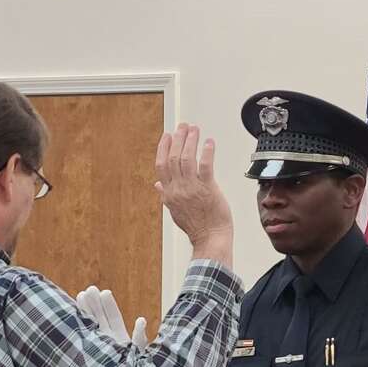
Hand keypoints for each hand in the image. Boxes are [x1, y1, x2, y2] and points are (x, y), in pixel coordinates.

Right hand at [75, 286, 147, 348]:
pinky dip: (86, 328)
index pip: (113, 317)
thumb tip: (141, 320)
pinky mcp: (92, 354)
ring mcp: (98, 346)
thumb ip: (139, 335)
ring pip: (91, 326)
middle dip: (95, 304)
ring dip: (87, 312)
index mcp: (119, 337)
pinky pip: (90, 339)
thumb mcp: (139, 349)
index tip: (105, 292)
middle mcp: (107, 339)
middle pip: (100, 318)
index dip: (109, 305)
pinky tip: (80, 314)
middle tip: (90, 289)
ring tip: (81, 295)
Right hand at [154, 123, 233, 267]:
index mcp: (169, 193)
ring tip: (194, 130)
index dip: (163, 148)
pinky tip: (208, 142)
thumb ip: (165, 196)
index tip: (167, 136)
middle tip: (183, 127)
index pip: (161, 165)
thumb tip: (157, 185)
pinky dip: (206, 152)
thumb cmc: (196, 227)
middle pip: (173, 158)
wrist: (210, 239)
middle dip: (178, 139)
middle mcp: (178, 189)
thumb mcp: (175, 211)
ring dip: (190, 141)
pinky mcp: (208, 189)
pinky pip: (205, 166)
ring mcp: (192, 188)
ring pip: (187, 158)